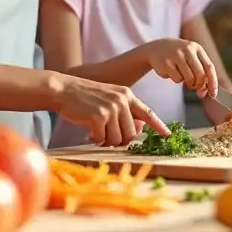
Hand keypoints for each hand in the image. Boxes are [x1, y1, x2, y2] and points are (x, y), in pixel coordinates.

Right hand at [54, 75, 168, 146]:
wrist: (64, 90)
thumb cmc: (85, 98)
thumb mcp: (109, 99)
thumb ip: (123, 112)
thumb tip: (135, 133)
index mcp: (127, 95)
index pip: (147, 112)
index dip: (158, 125)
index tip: (167, 134)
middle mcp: (122, 101)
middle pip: (131, 134)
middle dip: (120, 140)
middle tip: (106, 137)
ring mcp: (111, 108)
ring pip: (117, 139)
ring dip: (106, 141)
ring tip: (96, 133)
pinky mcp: (99, 116)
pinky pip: (103, 138)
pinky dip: (95, 139)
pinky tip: (88, 132)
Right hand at [142, 38, 218, 96]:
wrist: (156, 48)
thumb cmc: (178, 56)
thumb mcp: (191, 57)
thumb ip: (200, 71)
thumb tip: (206, 91)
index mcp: (197, 48)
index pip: (209, 67)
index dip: (213, 82)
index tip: (213, 93)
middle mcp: (188, 50)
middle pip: (200, 74)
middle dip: (199, 84)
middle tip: (194, 86)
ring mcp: (176, 55)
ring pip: (189, 78)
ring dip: (188, 83)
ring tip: (182, 77)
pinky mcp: (167, 63)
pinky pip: (177, 79)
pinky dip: (177, 80)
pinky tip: (172, 73)